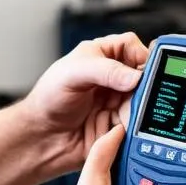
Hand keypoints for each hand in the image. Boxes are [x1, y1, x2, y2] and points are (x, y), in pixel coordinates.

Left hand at [23, 32, 185, 176]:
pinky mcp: (133, 134)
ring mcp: (134, 109)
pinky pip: (160, 134)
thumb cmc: (50, 98)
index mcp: (119, 57)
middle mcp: (130, 82)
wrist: (40, 139)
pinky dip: (177, 139)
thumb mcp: (72, 72)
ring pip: (174, 110)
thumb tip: (133, 74)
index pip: (159, 53)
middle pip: (177, 82)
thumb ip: (103, 68)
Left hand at [23, 33, 148, 174]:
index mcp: (101, 55)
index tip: (144, 71)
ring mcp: (116, 101)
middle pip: (143, 76)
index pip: (132, 46)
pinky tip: (119, 128)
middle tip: (137, 96)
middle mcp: (112, 78)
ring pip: (143, 102)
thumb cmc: (47, 99)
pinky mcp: (118, 124)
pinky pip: (136, 124)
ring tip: (122, 114)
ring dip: (137, 109)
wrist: (41, 137)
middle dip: (144, 87)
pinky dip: (133, 127)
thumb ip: (106, 71)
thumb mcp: (73, 75)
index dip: (141, 55)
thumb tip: (135, 76)